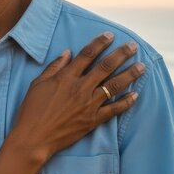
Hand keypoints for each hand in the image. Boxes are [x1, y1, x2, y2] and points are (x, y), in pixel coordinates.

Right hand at [9, 32, 144, 164]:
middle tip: (133, 46)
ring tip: (142, 66)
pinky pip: (114, 109)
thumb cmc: (32, 110)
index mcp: (66, 77)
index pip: (87, 55)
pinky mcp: (93, 120)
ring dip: (130, 74)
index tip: (110, 35)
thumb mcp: (37, 84)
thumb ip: (54, 67)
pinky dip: (126, 102)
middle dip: (122, 54)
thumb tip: (68, 52)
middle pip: (106, 66)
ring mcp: (89, 104)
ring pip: (114, 85)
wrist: (34, 137)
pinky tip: (136, 95)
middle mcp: (81, 88)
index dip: (100, 43)